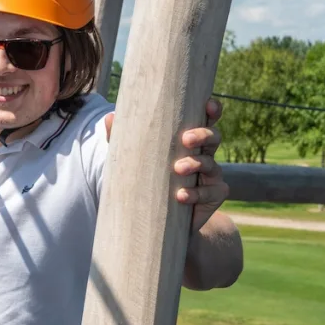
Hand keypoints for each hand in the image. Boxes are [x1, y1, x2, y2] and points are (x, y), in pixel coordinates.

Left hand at [104, 98, 228, 231]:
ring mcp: (211, 176)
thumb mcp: (134, 159)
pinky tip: (181, 195)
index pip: (205, 120)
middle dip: (203, 135)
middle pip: (214, 137)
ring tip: (178, 168)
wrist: (157, 220)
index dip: (212, 110)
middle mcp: (204, 154)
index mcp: (189, 140)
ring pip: (212, 164)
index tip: (208, 105)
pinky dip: (196, 194)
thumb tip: (110, 117)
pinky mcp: (214, 196)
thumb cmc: (147, 180)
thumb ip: (122, 139)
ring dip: (196, 164)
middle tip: (185, 139)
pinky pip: (211, 192)